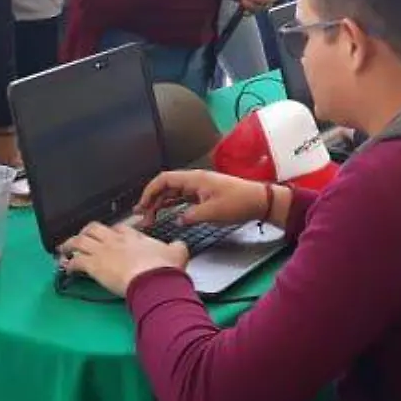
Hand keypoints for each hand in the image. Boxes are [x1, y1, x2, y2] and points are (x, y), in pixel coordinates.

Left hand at [58, 222, 188, 296]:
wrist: (154, 279)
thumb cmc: (164, 267)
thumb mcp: (177, 252)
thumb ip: (176, 246)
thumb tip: (178, 245)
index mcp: (133, 236)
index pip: (117, 228)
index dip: (111, 232)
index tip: (110, 237)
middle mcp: (114, 240)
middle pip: (93, 228)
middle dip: (86, 232)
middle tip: (82, 238)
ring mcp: (102, 251)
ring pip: (79, 242)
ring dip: (70, 245)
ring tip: (64, 250)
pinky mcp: (93, 266)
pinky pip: (76, 262)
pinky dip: (70, 265)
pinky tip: (68, 269)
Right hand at [136, 169, 271, 226]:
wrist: (259, 201)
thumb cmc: (238, 202)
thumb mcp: (212, 212)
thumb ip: (191, 216)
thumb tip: (177, 220)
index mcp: (194, 179)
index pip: (164, 180)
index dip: (149, 191)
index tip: (141, 206)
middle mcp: (194, 181)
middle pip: (166, 187)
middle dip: (151, 200)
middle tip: (142, 216)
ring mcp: (199, 187)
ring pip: (173, 193)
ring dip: (160, 204)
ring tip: (150, 218)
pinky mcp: (204, 195)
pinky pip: (182, 198)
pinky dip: (172, 206)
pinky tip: (167, 215)